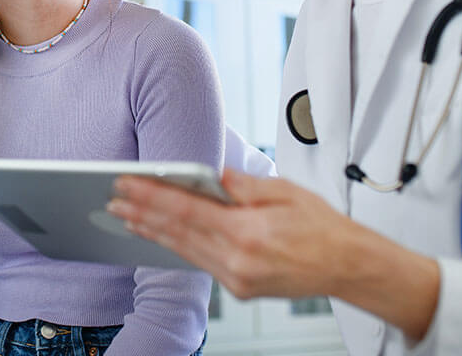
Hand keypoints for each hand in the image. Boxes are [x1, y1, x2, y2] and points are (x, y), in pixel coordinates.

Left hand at [108, 168, 439, 340]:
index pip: (187, 210)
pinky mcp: (239, 289)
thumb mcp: (285, 192)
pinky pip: (199, 262)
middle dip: (141, 212)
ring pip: (184, 250)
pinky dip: (176, 246)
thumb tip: (213, 173)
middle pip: (177, 232)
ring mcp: (237, 279)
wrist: (349, 267)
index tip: (127, 183)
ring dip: (152, 231)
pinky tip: (160, 235)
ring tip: (125, 215)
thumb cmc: (324, 228)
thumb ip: (244, 184)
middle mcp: (238, 260)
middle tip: (113, 197)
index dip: (151, 195)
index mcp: (248, 232)